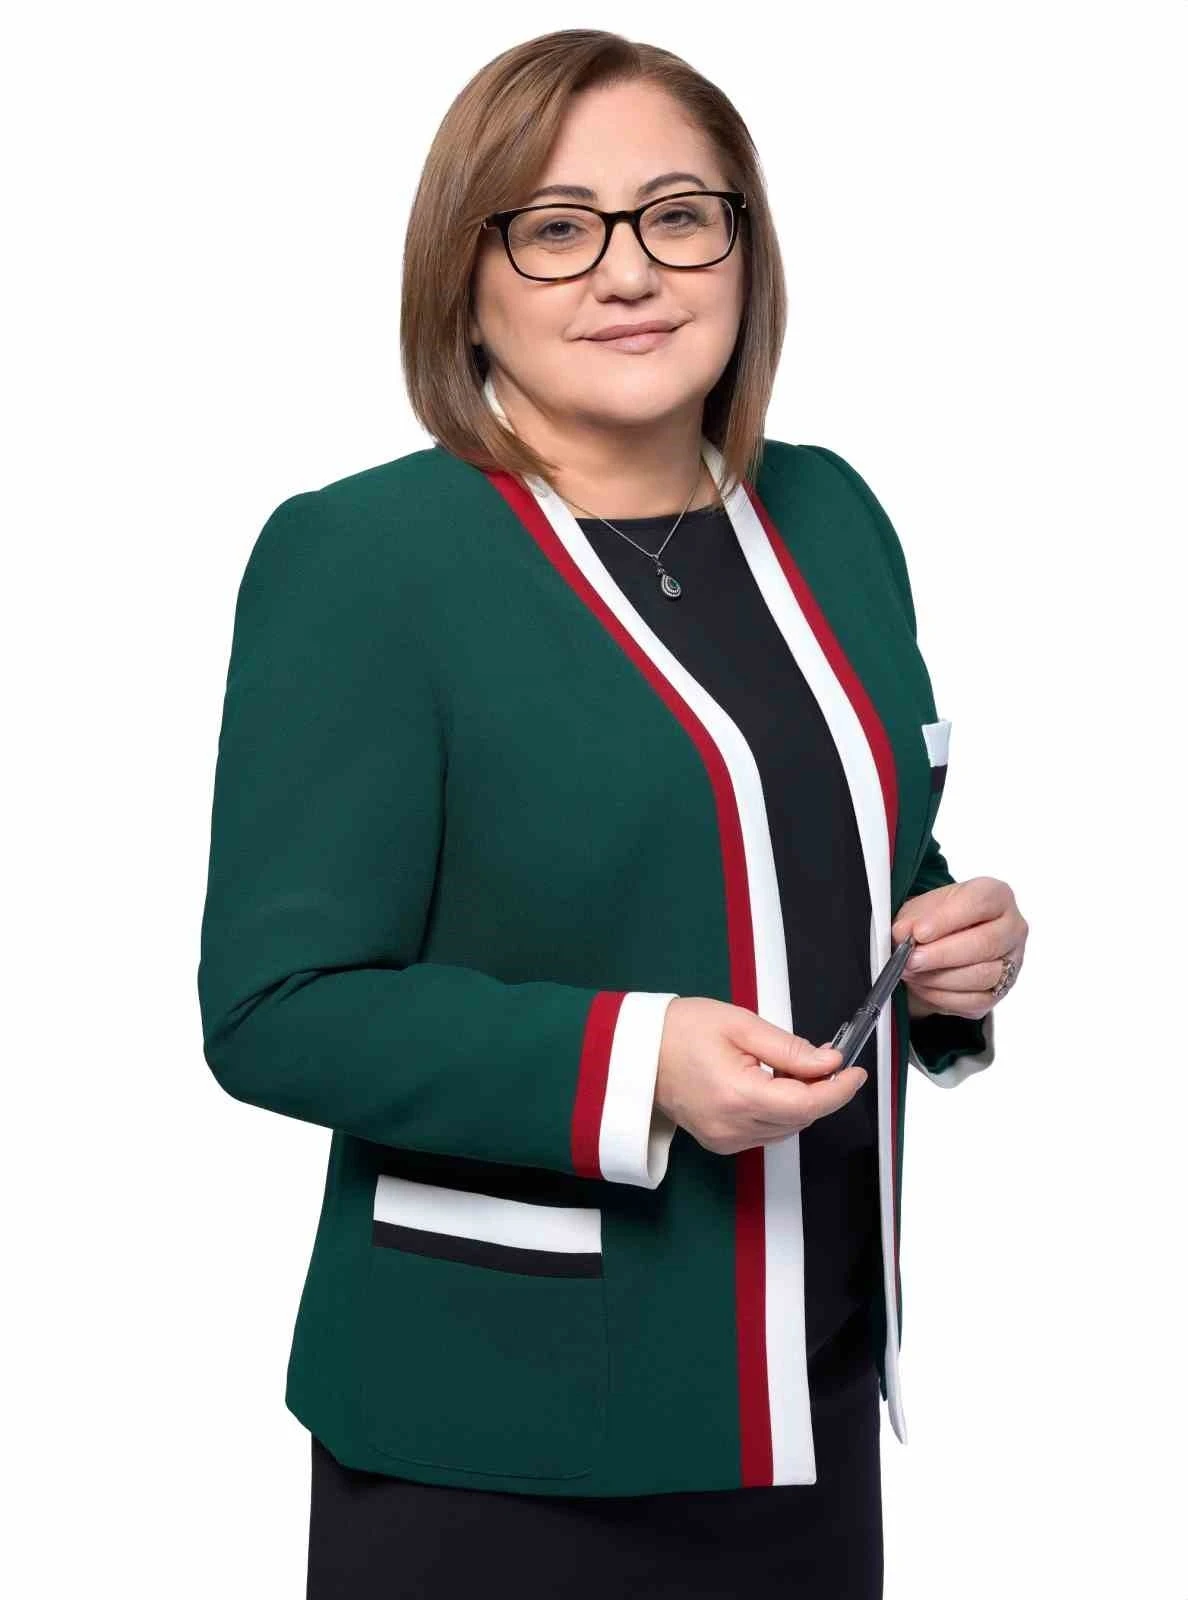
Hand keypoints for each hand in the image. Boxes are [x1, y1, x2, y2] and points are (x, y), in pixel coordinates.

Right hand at [653, 997, 867, 1156]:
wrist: (637, 1051)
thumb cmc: (681, 1030)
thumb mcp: (740, 1025)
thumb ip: (790, 1048)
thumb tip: (829, 1062)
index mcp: (738, 1096)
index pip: (807, 1104)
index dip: (838, 1089)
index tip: (855, 1072)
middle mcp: (732, 1127)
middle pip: (801, 1118)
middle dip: (822, 1091)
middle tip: (828, 1059)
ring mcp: (725, 1140)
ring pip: (787, 1128)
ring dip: (802, 1102)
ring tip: (792, 1068)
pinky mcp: (720, 1142)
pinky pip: (767, 1131)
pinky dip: (781, 1111)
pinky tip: (772, 1085)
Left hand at [891, 877, 1026, 1022]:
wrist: (943, 943)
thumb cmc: (937, 920)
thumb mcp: (920, 909)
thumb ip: (912, 919)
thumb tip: (903, 933)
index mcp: (997, 896)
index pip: (979, 903)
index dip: (946, 919)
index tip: (919, 932)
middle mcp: (1012, 928)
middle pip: (985, 943)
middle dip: (941, 955)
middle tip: (910, 959)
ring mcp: (1011, 962)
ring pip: (981, 976)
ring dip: (938, 977)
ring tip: (910, 971)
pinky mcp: (1000, 992)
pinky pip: (974, 1001)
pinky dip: (942, 995)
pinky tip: (922, 985)